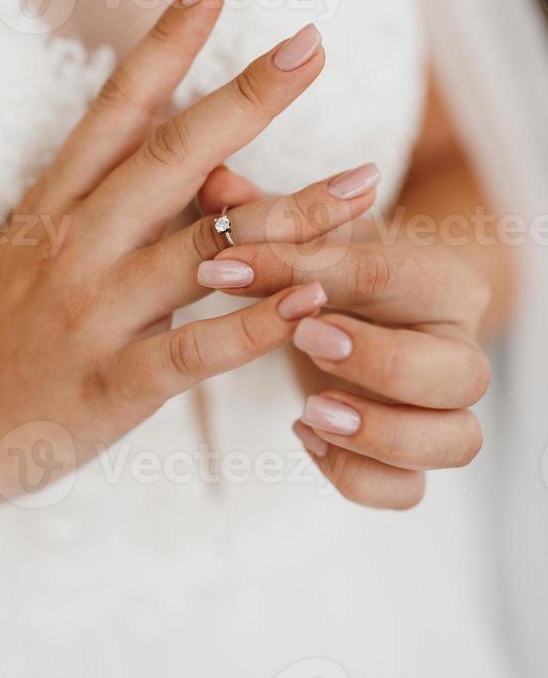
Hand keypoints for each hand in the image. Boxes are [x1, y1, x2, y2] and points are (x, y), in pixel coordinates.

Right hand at [0, 0, 377, 536]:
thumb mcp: (38, 244)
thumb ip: (115, 202)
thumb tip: (200, 158)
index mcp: (56, 202)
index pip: (115, 107)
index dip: (164, 41)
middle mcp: (75, 243)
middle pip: (169, 158)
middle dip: (245, 98)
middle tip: (310, 45)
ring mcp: (94, 313)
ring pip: (201, 249)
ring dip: (288, 213)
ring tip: (361, 181)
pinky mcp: (111, 384)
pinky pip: (195, 349)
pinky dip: (256, 324)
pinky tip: (313, 300)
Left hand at [197, 177, 490, 510]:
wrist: (358, 311)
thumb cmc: (332, 266)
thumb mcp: (304, 234)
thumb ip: (264, 214)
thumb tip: (215, 186)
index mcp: (442, 280)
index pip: (390, 276)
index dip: (306, 272)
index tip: (229, 270)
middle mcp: (457, 347)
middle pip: (462, 372)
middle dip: (382, 361)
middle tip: (305, 340)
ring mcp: (444, 409)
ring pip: (456, 440)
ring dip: (382, 433)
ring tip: (312, 410)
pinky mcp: (413, 458)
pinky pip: (409, 491)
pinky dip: (360, 476)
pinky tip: (306, 435)